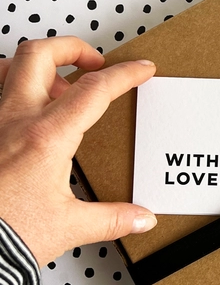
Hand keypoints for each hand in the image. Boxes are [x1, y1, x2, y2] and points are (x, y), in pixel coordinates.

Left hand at [0, 36, 157, 267]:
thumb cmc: (6, 235)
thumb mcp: (69, 227)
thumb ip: (112, 219)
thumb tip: (140, 218)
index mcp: (46, 137)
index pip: (95, 89)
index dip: (125, 74)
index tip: (140, 71)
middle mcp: (14, 121)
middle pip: (41, 54)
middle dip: (72, 48)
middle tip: (93, 61)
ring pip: (8, 67)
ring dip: (37, 66)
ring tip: (55, 82)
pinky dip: (10, 88)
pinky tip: (21, 106)